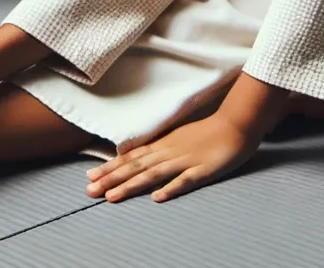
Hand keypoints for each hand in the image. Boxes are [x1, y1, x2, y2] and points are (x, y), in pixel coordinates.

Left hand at [85, 110, 260, 203]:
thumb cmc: (205, 132)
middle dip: (111, 179)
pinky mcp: (202, 171)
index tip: (90, 177)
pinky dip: (170, 189)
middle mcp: (168, 152)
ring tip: (112, 197)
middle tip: (90, 190)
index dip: (110, 167)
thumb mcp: (177, 137)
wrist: (233, 125)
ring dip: (131, 186)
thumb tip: (139, 157)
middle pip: (135, 167)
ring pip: (152, 174)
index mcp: (162, 144)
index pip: (131, 157)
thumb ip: (159, 148)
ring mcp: (184, 161)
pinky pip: (184, 181)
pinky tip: (157, 198)